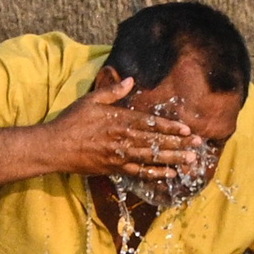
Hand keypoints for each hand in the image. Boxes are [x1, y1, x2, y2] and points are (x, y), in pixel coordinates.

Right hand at [34, 73, 201, 183]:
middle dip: (178, 143)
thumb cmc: (71, 121)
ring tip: (190, 161)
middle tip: (198, 145)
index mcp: (119, 119)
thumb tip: (131, 79)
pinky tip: (170, 174)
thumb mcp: (91, 100)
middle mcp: (123, 137)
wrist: (55, 147)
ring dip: (172, 159)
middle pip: (155, 141)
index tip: (187, 129)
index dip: (169, 127)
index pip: (150, 123)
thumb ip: (113, 91)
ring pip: (151, 157)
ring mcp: (119, 155)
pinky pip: (139, 171)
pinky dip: (155, 173)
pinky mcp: (114, 168)